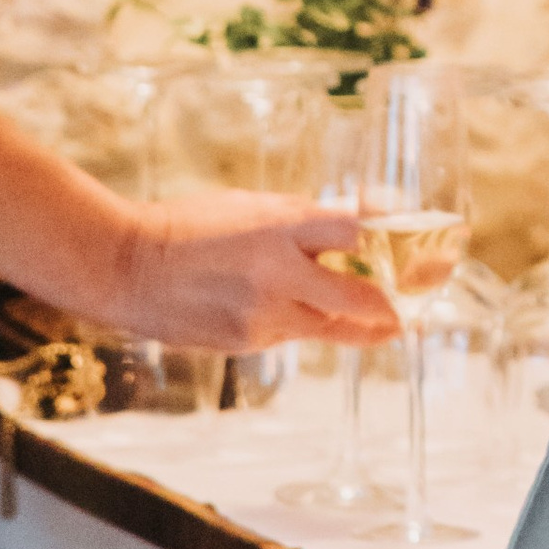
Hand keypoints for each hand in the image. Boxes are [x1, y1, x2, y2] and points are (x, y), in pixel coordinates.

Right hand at [115, 191, 397, 351]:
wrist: (125, 267)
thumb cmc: (190, 225)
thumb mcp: (251, 207)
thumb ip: (304, 220)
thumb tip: (360, 223)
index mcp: (280, 227)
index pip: (358, 233)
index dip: (396, 240)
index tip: (424, 244)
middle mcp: (277, 273)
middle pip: (361, 295)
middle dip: (397, 303)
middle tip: (418, 304)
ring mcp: (262, 314)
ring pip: (332, 326)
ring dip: (362, 324)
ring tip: (390, 322)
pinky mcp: (247, 342)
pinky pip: (292, 335)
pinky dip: (303, 324)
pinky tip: (296, 311)